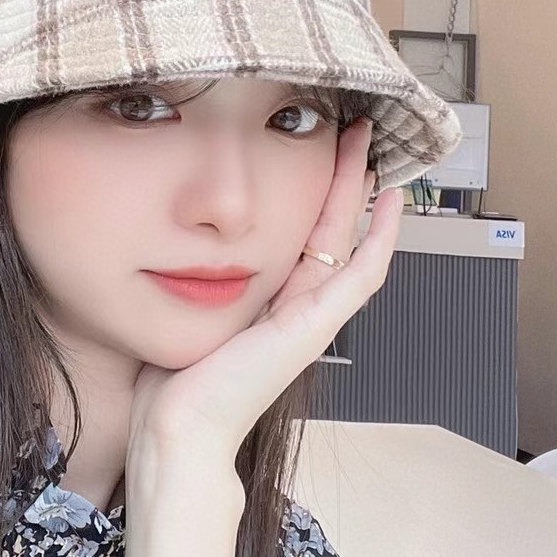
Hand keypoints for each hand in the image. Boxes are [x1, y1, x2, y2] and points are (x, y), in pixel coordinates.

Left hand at [126, 117, 403, 470]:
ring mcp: (312, 316)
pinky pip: (362, 274)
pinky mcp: (317, 326)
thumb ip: (189, 277)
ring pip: (349, 238)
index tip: (311, 145)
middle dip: (341, 175)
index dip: (312, 189)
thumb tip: (165, 236)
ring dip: (361, 189)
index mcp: (269, 300)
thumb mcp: (184, 309)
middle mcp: (296, 304)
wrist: (180, 429)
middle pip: (331, 225)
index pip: (301, 232)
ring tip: (366, 143)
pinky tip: (390, 200)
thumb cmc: (173, 382)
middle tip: (351, 127)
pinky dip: (381, 237)